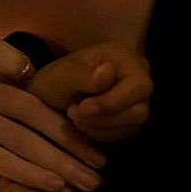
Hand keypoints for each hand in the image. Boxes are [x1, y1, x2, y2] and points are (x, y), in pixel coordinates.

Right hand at [0, 77, 104, 191]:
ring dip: (58, 162)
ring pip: (21, 141)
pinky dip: (31, 174)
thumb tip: (101, 75)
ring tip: (87, 180)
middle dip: (71, 143)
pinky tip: (56, 185)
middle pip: (33, 116)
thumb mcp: (29, 109)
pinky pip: (2, 160)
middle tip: (101, 165)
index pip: (40, 97)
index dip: (68, 117)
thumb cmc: (10, 134)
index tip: (98, 136)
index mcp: (1, 77)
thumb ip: (52, 91)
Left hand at [28, 42, 151, 141]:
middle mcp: (139, 77)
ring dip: (99, 126)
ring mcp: (138, 99)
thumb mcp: (62, 75)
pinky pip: (126, 134)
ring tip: (76, 116)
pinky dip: (101, 133)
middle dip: (102, 117)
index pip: (139, 86)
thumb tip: (108, 72)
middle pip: (139, 110)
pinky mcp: (132, 118)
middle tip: (73, 112)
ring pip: (134, 125)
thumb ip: (83, 74)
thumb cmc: (57, 79)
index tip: (82, 107)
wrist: (51, 95)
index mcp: (125, 57)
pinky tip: (85, 124)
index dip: (112, 102)